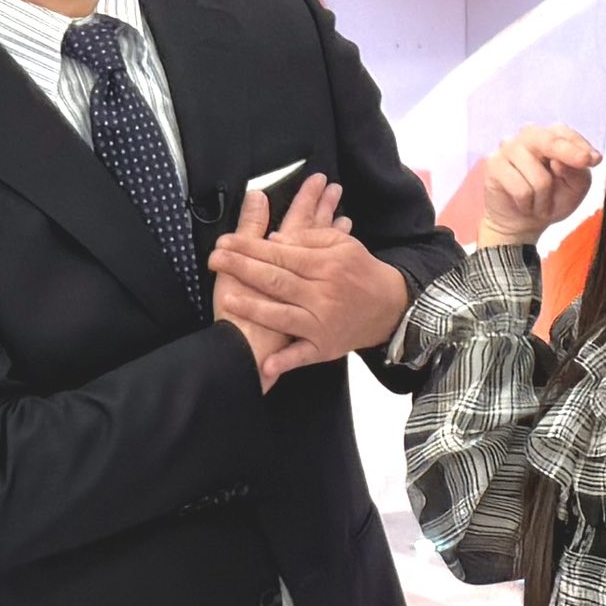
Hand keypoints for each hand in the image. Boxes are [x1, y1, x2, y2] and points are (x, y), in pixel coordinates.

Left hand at [210, 174, 408, 386]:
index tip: (225, 243)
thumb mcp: (343, 244)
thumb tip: (273, 241)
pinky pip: (301, 355)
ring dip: (253, 309)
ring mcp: (321, 322)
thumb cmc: (361, 272)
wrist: (390, 308)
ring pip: (281, 315)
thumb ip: (309, 239)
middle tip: (215, 260)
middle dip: (241, 269)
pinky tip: (265, 366)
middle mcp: (322, 294)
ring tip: (227, 300)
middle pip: (275, 280)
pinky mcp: (323, 347)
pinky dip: (284, 362)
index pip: (280, 254)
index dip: (250, 247)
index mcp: (325, 265)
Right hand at [474, 125, 598, 249]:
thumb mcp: (576, 187)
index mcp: (549, 137)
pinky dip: (528, 204)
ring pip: (538, 176)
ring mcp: (508, 148)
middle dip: (568, 154)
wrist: (523, 222)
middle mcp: (527, 137)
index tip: (595, 160)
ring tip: (540, 203)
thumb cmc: (552, 200)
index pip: (564, 133)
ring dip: (544, 198)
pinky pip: (521, 189)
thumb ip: (577, 172)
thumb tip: (560, 162)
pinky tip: (525, 204)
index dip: (580, 146)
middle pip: (548, 141)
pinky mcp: (494, 165)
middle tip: (583, 163)